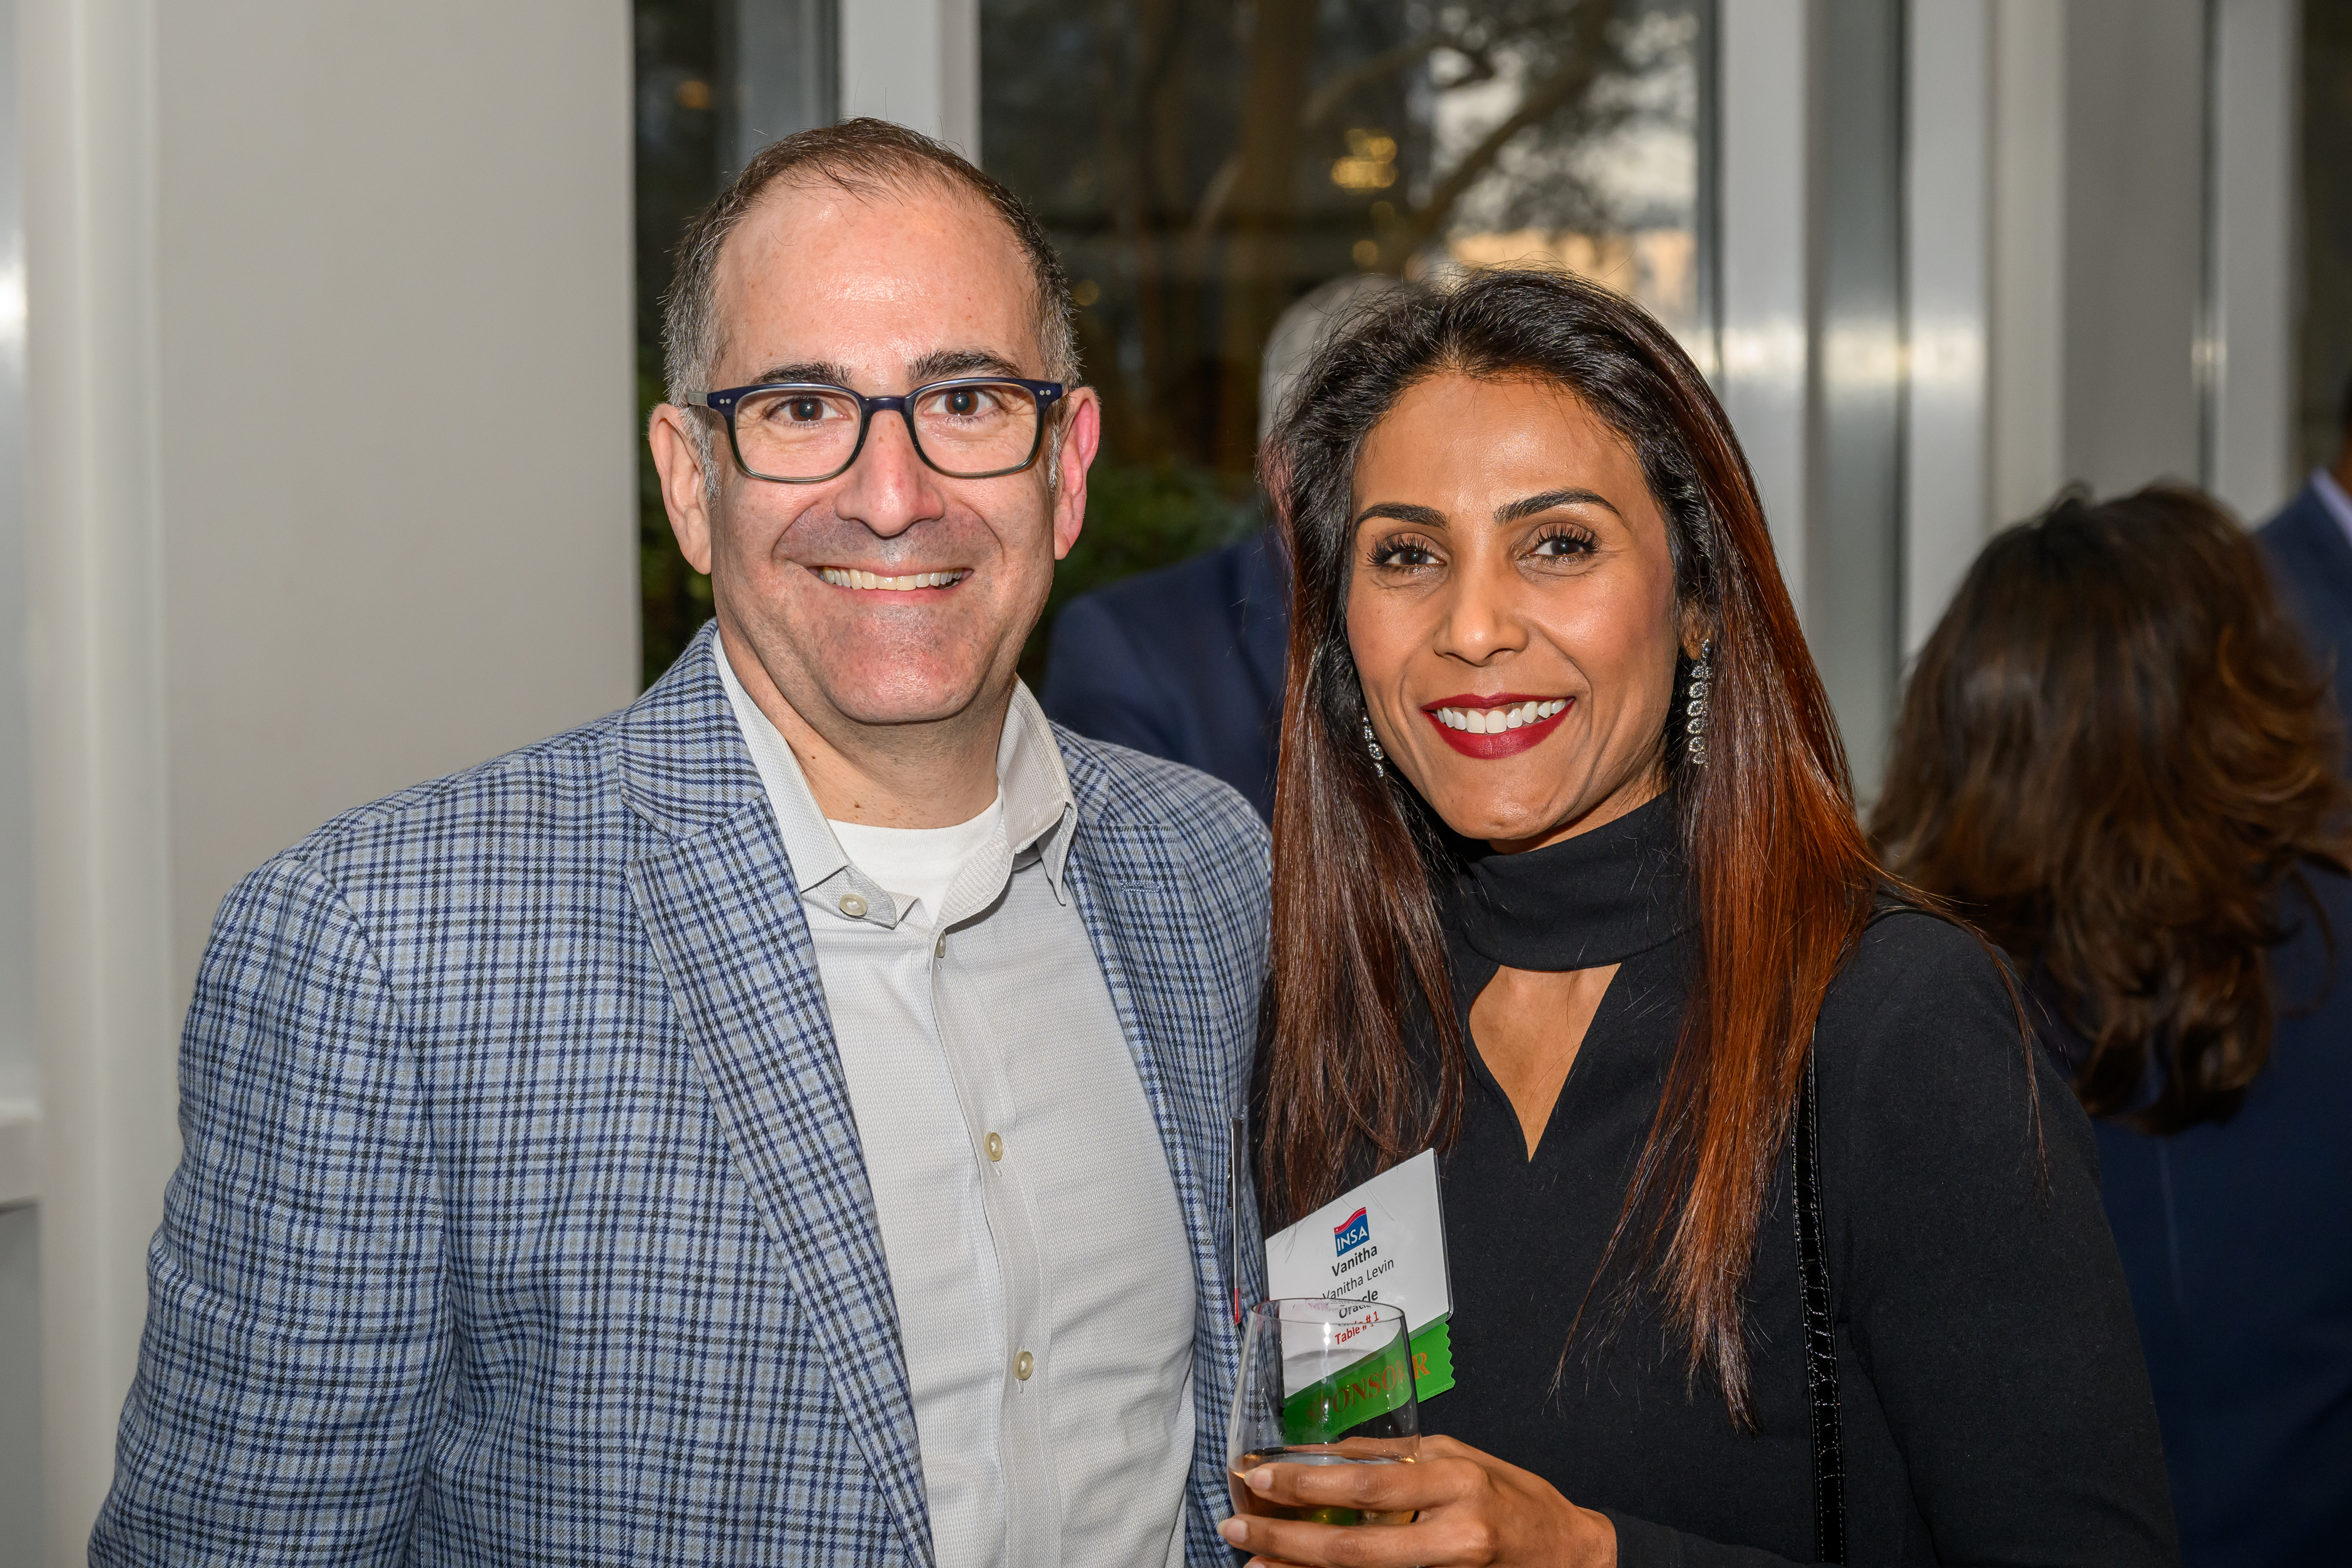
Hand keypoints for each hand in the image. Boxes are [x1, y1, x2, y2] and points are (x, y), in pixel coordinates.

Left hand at [1217, 1435, 1617, 1566]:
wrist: (1571, 1554)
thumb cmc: (1513, 1497)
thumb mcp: (1457, 1456)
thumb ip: (1395, 1457)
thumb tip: (1325, 1453)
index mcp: (1455, 1482)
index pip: (1367, 1484)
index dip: (1306, 1484)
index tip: (1257, 1477)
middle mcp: (1454, 1534)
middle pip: (1353, 1547)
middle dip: (1285, 1538)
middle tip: (1236, 1527)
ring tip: (1252, 1560)